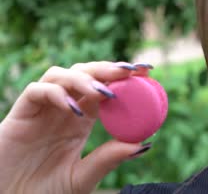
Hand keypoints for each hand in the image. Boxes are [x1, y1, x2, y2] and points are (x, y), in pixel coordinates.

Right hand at [0, 61, 150, 193]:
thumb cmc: (45, 192)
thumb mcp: (83, 178)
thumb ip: (108, 159)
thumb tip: (144, 143)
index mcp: (82, 119)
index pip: (105, 88)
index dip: (124, 77)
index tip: (146, 71)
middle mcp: (63, 109)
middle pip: (86, 74)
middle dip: (108, 69)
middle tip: (130, 70)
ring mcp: (41, 110)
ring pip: (61, 75)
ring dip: (84, 78)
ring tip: (104, 92)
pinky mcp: (20, 116)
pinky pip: (36, 91)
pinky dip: (56, 93)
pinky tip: (73, 108)